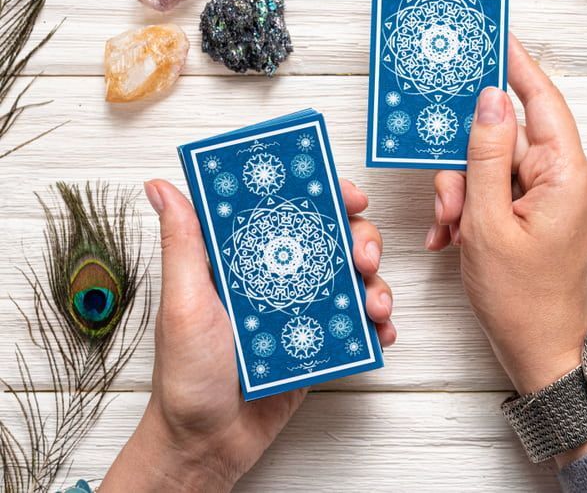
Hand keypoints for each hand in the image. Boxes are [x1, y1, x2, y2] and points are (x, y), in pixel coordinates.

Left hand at [102, 179, 394, 491]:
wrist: (208, 443)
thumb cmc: (185, 377)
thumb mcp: (183, 303)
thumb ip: (183, 244)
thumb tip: (163, 187)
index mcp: (245, 260)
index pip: (290, 213)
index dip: (324, 196)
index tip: (348, 196)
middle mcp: (278, 279)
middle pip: (333, 240)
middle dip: (362, 240)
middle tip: (363, 257)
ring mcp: (303, 311)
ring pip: (353, 280)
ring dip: (376, 284)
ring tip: (375, 306)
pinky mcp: (320, 344)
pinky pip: (358, 326)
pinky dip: (377, 325)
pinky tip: (380, 333)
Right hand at [426, 35, 586, 463]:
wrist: (543, 353)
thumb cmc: (523, 300)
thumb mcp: (488, 224)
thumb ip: (486, 155)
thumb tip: (492, 99)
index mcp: (570, 173)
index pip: (541, 99)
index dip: (515, 64)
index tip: (494, 33)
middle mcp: (573, 177)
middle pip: (509, 138)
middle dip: (467, 165)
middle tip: (447, 204)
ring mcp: (562, 195)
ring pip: (499, 166)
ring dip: (466, 194)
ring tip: (452, 232)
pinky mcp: (550, 212)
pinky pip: (506, 190)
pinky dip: (477, 208)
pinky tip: (458, 237)